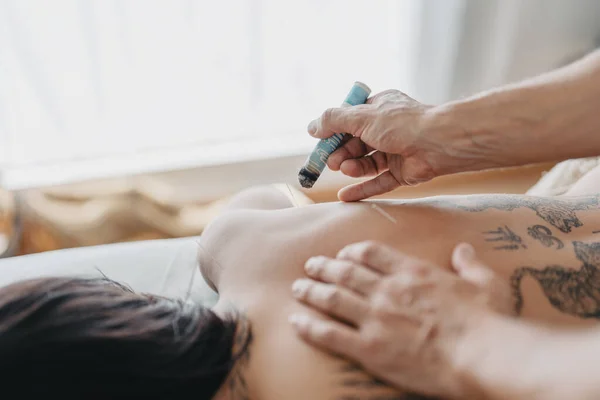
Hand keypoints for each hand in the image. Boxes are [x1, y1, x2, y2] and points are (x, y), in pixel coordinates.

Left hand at [289, 241, 514, 398]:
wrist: (481, 356)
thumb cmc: (486, 323)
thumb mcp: (484, 284)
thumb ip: (469, 265)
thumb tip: (463, 250)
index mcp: (411, 273)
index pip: (371, 253)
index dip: (351, 252)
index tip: (342, 254)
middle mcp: (387, 290)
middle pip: (344, 272)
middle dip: (323, 267)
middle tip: (309, 266)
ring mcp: (374, 318)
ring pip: (331, 298)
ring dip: (311, 291)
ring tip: (298, 288)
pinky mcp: (369, 348)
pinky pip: (329, 334)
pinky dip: (309, 326)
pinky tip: (296, 322)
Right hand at [308, 90, 471, 200]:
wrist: (439, 142)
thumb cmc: (402, 123)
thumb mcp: (361, 116)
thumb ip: (334, 120)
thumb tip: (312, 127)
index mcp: (378, 109)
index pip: (349, 120)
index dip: (333, 131)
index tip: (319, 142)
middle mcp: (386, 129)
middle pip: (355, 144)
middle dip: (340, 152)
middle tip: (330, 161)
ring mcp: (394, 151)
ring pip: (365, 163)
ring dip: (351, 167)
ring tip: (345, 169)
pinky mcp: (402, 172)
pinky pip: (378, 182)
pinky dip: (362, 189)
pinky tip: (344, 197)